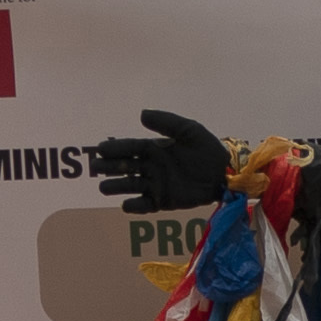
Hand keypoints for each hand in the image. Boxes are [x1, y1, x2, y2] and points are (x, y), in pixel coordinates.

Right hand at [90, 107, 233, 216]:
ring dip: (117, 187)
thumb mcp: (189, 130)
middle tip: (95, 168)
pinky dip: (134, 206)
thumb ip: (166, 122)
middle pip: (124, 167)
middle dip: (109, 167)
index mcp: (154, 149)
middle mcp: (151, 167)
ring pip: (130, 186)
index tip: (101, 148)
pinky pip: (145, 205)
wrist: (225, 173)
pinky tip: (126, 205)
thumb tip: (141, 114)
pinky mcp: (163, 201)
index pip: (130, 148)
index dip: (116, 149)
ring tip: (104, 188)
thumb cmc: (207, 149)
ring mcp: (156, 185)